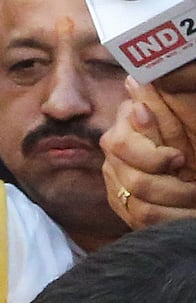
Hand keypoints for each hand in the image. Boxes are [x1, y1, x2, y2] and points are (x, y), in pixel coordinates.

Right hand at [101, 76, 195, 228]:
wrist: (192, 162)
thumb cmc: (192, 142)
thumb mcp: (184, 121)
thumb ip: (160, 103)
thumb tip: (133, 80)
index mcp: (125, 129)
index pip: (121, 146)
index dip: (152, 157)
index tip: (179, 158)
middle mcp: (114, 156)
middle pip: (135, 181)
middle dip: (174, 189)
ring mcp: (116, 182)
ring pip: (141, 205)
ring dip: (178, 205)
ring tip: (195, 196)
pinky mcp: (122, 204)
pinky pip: (142, 221)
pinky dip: (172, 219)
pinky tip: (187, 211)